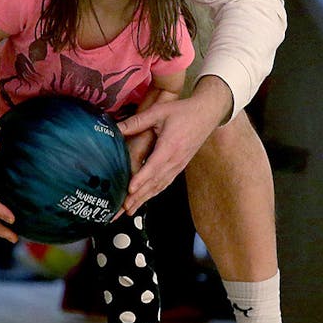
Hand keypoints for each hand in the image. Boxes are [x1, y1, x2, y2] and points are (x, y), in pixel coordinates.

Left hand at [116, 82, 227, 214]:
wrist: (207, 114)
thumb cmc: (183, 111)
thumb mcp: (159, 112)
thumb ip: (137, 121)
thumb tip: (116, 127)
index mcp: (170, 146)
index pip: (153, 166)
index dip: (141, 179)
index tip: (130, 189)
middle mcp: (175, 160)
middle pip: (154, 182)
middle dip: (138, 197)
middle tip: (122, 208)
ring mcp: (178, 165)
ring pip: (159, 185)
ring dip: (144, 198)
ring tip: (129, 210)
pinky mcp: (179, 166)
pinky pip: (165, 183)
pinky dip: (154, 193)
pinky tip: (145, 199)